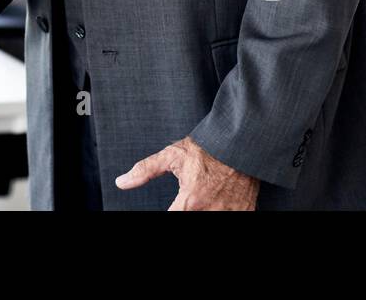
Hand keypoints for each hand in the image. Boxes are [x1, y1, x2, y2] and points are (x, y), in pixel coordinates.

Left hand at [115, 135, 258, 209]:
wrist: (239, 143)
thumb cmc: (205, 149)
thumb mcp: (172, 155)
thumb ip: (145, 170)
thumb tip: (121, 183)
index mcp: (190, 201)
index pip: (172, 220)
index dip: (169, 214)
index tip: (172, 208)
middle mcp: (210, 211)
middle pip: (190, 220)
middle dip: (187, 211)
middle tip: (188, 201)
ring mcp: (230, 213)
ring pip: (210, 222)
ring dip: (203, 211)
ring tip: (200, 201)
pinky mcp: (244, 212)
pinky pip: (231, 218)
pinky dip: (222, 211)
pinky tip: (216, 204)